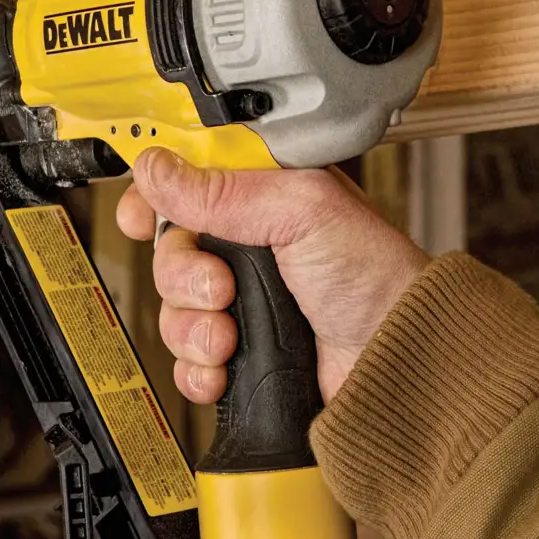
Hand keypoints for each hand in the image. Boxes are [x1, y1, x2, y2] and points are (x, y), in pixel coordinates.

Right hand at [116, 150, 429, 405]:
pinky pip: (186, 361)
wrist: (396, 360)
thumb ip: (225, 190)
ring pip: (172, 309)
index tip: (142, 218)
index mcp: (263, 196)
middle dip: (183, 276)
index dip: (155, 198)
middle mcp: (248, 247)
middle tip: (222, 288)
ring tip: (232, 336)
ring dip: (193, 328)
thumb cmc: (375, 277)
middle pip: (169, 251)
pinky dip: (198, 370)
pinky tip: (225, 370)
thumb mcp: (302, 210)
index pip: (185, 183)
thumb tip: (158, 168)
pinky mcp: (242, 354)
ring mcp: (244, 302)